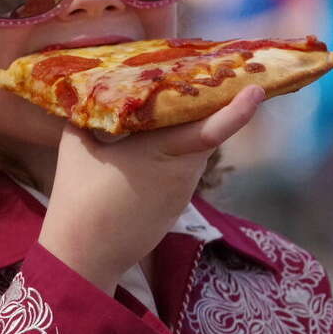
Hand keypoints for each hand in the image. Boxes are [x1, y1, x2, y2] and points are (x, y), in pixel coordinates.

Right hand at [38, 86, 264, 291]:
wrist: (84, 255)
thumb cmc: (80, 199)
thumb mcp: (76, 146)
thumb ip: (87, 114)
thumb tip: (86, 88)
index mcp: (161, 151)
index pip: (210, 129)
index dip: (237, 110)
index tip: (257, 90)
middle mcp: (180, 171)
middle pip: (208, 133)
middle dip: (211, 107)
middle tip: (209, 77)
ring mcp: (180, 192)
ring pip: (196, 153)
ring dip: (192, 131)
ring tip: (181, 103)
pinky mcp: (175, 207)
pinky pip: (184, 172)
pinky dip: (180, 154)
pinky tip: (160, 144)